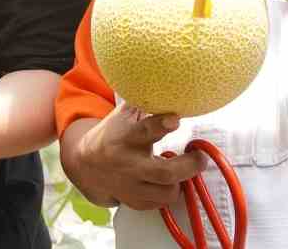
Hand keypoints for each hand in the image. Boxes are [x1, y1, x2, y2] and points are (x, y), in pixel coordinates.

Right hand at [69, 103, 206, 210]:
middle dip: (189, 166)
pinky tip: (170, 181)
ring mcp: (131, 186)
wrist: (86, 165)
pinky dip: (170, 192)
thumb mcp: (123, 116)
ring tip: (186, 169)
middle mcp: (128, 164)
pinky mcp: (134, 202)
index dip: (161, 125)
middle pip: (165, 172)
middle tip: (201, 157)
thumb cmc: (113, 134)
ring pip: (167, 192)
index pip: (144, 131)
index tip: (176, 119)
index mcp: (126, 137)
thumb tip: (172, 84)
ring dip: (181, 181)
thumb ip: (145, 104)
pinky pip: (161, 203)